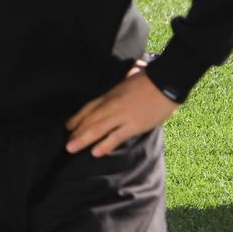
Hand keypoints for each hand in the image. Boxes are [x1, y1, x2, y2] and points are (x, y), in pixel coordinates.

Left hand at [64, 66, 178, 156]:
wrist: (166, 81)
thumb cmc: (148, 78)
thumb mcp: (126, 81)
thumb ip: (118, 89)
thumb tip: (114, 93)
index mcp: (110, 94)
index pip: (88, 107)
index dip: (77, 118)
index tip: (68, 126)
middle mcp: (112, 105)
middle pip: (89, 119)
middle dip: (76, 132)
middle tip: (66, 144)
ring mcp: (122, 115)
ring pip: (98, 129)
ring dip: (83, 139)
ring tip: (72, 148)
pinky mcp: (135, 125)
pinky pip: (117, 136)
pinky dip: (105, 144)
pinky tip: (95, 152)